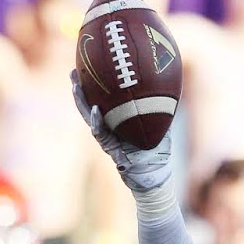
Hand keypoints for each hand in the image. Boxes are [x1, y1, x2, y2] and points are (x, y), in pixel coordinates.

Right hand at [70, 71, 176, 193]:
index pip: (102, 98)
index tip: (88, 65)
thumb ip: (162, 107)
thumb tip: (170, 83)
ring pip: (89, 117)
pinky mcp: (110, 150)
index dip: (94, 84)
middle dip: (80, 88)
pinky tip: (95, 109)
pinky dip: (97, 121)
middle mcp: (109, 128)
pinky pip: (101, 134)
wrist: (155, 177)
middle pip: (89, 104)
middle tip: (72, 71)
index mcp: (117, 119)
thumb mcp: (162, 124)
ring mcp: (107, 138)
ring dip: (81, 101)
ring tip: (75, 85)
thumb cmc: (158, 151)